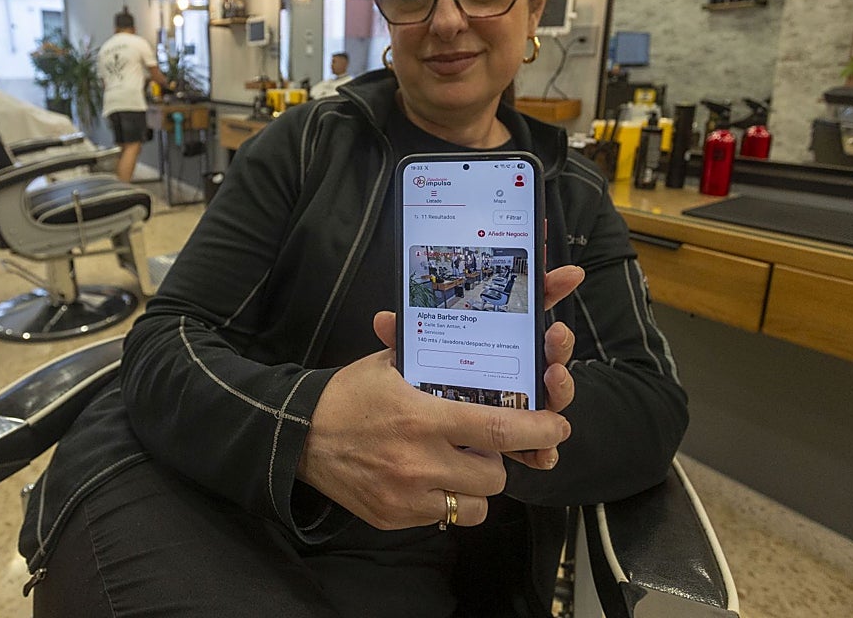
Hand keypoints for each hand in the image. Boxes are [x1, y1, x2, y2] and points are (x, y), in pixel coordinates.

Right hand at [295, 265, 582, 530]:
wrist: (296, 434)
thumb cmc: (347, 395)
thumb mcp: (388, 366)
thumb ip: (430, 358)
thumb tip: (473, 335)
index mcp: (421, 416)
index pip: (496, 428)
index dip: (536, 430)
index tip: (557, 426)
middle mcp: (418, 460)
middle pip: (495, 474)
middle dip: (499, 459)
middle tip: (484, 442)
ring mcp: (407, 494)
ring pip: (477, 502)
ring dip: (475, 483)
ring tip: (456, 462)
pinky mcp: (395, 517)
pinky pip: (445, 516)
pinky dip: (446, 500)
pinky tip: (428, 478)